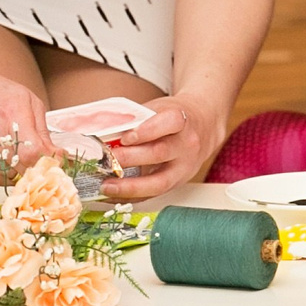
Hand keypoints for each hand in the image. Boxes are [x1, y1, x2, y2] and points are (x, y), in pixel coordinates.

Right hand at [0, 57, 52, 182]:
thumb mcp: (25, 98)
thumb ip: (43, 130)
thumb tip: (57, 155)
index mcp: (10, 115)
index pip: (35, 153)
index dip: (50, 159)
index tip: (57, 158)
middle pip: (26, 169)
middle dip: (39, 165)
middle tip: (40, 155)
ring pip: (15, 178)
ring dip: (21, 169)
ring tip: (13, 148)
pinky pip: (0, 180)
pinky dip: (6, 171)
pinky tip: (0, 152)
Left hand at [101, 94, 229, 201]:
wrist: (203, 126)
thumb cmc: (174, 116)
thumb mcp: (159, 108)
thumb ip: (135, 119)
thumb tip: (102, 132)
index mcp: (182, 120)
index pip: (169, 123)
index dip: (147, 131)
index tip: (125, 137)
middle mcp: (186, 145)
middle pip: (160, 153)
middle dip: (130, 159)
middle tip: (106, 160)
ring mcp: (184, 167)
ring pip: (159, 182)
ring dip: (130, 186)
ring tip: (106, 186)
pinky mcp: (178, 183)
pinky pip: (155, 195)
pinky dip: (132, 197)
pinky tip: (114, 195)